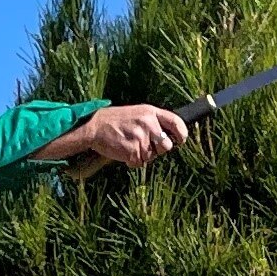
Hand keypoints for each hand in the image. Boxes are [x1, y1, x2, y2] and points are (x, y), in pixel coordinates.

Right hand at [46, 102, 190, 170]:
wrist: (94, 126)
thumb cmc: (117, 121)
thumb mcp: (138, 113)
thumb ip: (155, 121)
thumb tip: (171, 136)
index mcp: (151, 112)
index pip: (177, 122)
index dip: (182, 134)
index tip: (180, 140)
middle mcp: (148, 124)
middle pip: (167, 146)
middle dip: (158, 150)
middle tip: (144, 144)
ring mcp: (141, 138)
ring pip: (152, 156)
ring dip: (143, 155)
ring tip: (130, 144)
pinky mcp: (133, 151)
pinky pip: (140, 163)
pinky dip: (132, 161)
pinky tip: (124, 150)